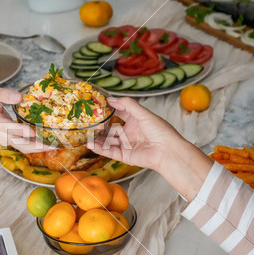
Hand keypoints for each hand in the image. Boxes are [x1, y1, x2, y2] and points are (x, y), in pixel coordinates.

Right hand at [0, 86, 51, 153]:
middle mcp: (0, 133)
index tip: (32, 131)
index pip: (8, 128)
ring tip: (55, 146)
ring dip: (39, 148)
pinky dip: (36, 146)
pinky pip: (23, 145)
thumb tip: (20, 97)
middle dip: (37, 147)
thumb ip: (5, 94)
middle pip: (19, 144)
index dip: (20, 131)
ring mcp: (4, 138)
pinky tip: (48, 142)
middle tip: (53, 145)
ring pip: (23, 147)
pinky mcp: (9, 139)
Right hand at [91, 97, 212, 200]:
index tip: (97, 106)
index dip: (109, 110)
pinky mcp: (124, 156)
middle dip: (100, 126)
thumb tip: (111, 99)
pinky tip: (91, 144)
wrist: (168, 151)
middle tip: (87, 121)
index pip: (119, 114)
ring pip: (108, 141)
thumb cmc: (160, 131)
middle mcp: (130, 133)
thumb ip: (127, 105)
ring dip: (97, 138)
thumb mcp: (143, 113)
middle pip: (111, 128)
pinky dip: (99, 148)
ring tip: (85, 134)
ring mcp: (126, 145)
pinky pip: (109, 151)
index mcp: (135, 121)